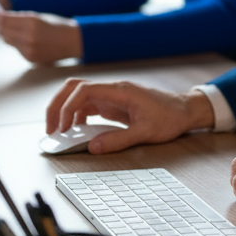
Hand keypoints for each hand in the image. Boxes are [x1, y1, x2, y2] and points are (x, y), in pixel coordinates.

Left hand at [0, 9, 82, 62]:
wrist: (74, 42)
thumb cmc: (60, 26)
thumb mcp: (40, 16)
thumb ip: (21, 18)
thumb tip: (1, 18)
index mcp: (32, 23)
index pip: (4, 20)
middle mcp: (29, 38)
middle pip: (3, 31)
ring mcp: (29, 50)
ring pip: (7, 40)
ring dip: (4, 32)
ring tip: (2, 25)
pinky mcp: (30, 58)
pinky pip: (16, 48)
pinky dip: (15, 41)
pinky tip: (18, 36)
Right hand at [45, 79, 215, 153]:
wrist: (185, 110)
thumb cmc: (170, 117)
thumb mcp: (146, 132)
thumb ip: (119, 140)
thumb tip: (92, 147)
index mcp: (120, 91)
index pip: (84, 90)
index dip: (67, 106)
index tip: (61, 127)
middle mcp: (113, 90)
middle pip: (74, 88)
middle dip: (57, 105)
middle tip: (50, 129)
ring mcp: (112, 96)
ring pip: (78, 96)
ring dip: (64, 111)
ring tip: (58, 132)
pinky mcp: (113, 104)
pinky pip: (88, 106)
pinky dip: (76, 116)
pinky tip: (74, 131)